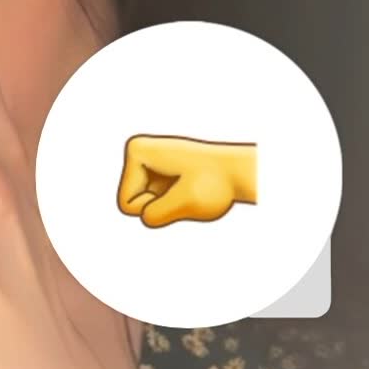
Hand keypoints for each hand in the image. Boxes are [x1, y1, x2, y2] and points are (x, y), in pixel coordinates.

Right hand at [116, 134, 257, 227]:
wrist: (242, 171)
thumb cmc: (217, 183)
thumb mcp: (187, 202)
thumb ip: (157, 215)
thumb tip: (147, 218)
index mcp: (137, 150)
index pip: (126, 205)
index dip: (155, 206)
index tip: (181, 186)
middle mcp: (138, 152)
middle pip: (131, 206)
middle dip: (161, 206)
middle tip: (189, 189)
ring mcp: (148, 163)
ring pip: (144, 207)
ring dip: (169, 206)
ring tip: (192, 188)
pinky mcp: (159, 173)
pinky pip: (155, 204)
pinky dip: (174, 204)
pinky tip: (192, 187)